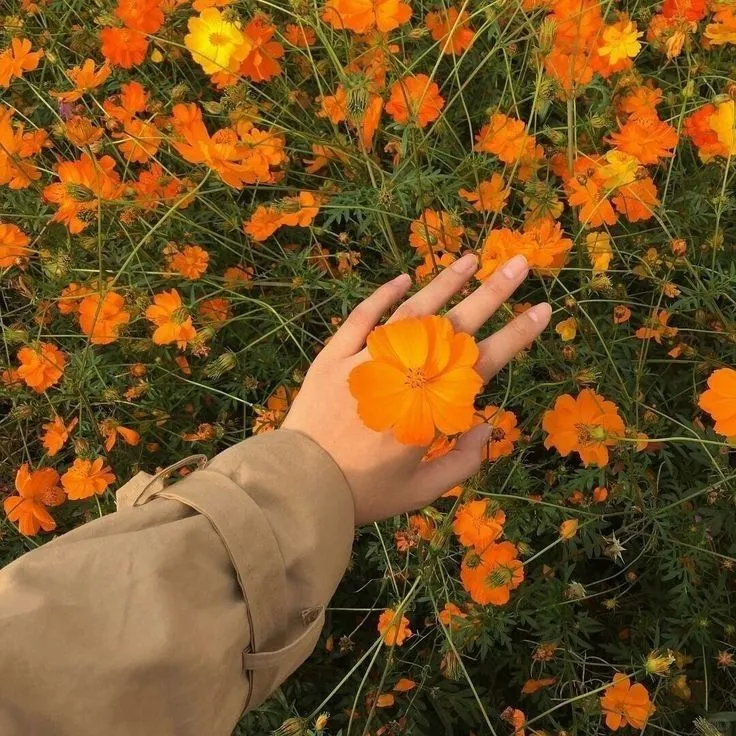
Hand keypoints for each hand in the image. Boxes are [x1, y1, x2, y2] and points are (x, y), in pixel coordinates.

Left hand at [283, 253, 550, 524]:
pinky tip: (404, 277)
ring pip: (412, 310)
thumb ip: (463, 460)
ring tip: (471, 258)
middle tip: (520, 262)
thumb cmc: (364, 492)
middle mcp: (405, 373)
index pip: (484, 361)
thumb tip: (486, 424)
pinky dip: (382, 295)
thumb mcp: (423, 490)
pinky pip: (361, 317)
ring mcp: (368, 358)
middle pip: (455, 325)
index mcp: (431, 405)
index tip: (543, 309)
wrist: (301, 486)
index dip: (517, 335)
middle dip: (493, 292)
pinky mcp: (334, 356)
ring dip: (444, 282)